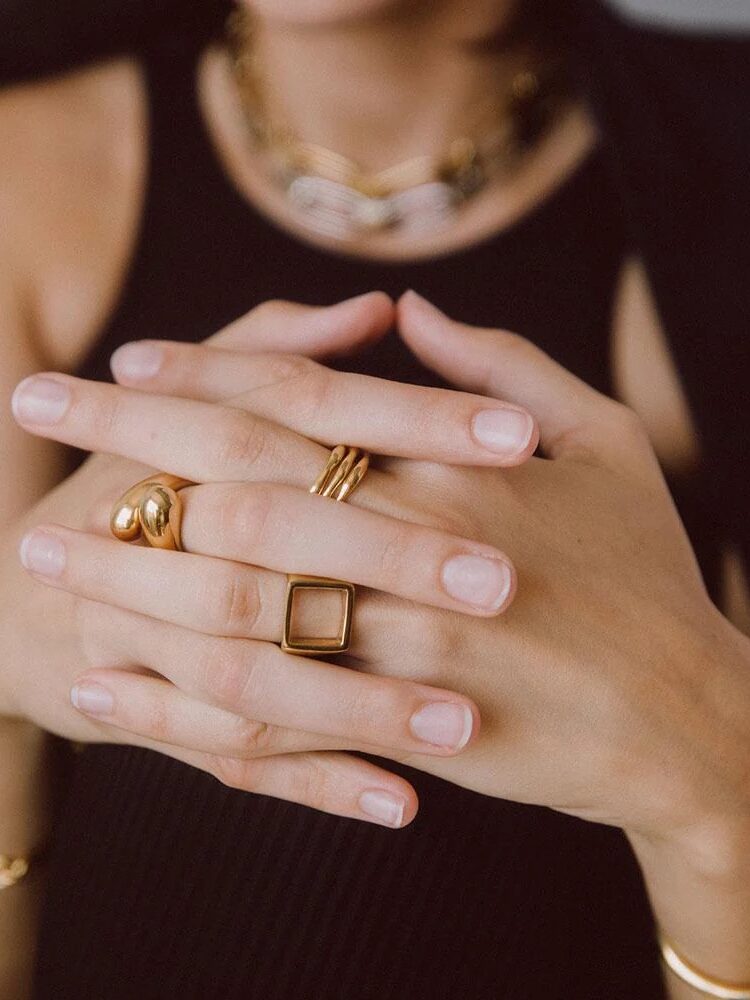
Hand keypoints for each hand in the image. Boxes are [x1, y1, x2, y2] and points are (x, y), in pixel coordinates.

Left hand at [37, 289, 749, 849]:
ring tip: (38, 550)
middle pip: (236, 477)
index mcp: (456, 460)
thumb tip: (413, 311)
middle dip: (124, 438)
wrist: (683, 712)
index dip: (200, 371)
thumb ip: (503, 365)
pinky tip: (103, 684)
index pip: (296, 394)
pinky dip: (175, 698)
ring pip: (226, 597)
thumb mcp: (601, 437)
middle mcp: (413, 542)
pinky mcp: (391, 730)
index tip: (121, 360)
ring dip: (122, 568)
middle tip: (36, 413)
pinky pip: (258, 714)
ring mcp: (397, 642)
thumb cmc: (644, 569)